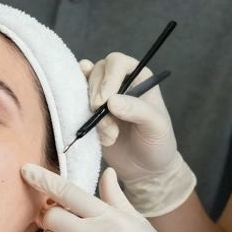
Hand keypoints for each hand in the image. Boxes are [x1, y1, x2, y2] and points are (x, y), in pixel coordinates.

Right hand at [81, 54, 177, 178]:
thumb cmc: (157, 144)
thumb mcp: (156, 127)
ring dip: (91, 112)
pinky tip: (93, 130)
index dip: (108, 79)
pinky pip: (74, 102)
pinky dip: (79, 115)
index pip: (117, 62)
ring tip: (110, 135)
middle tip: (110, 126)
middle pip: (96, 72)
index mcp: (139, 77)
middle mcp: (118, 81)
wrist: (144, 168)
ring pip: (83, 87)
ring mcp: (101, 95)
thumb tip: (111, 100)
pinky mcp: (88, 111)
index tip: (104, 102)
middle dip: (97, 99)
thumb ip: (138, 110)